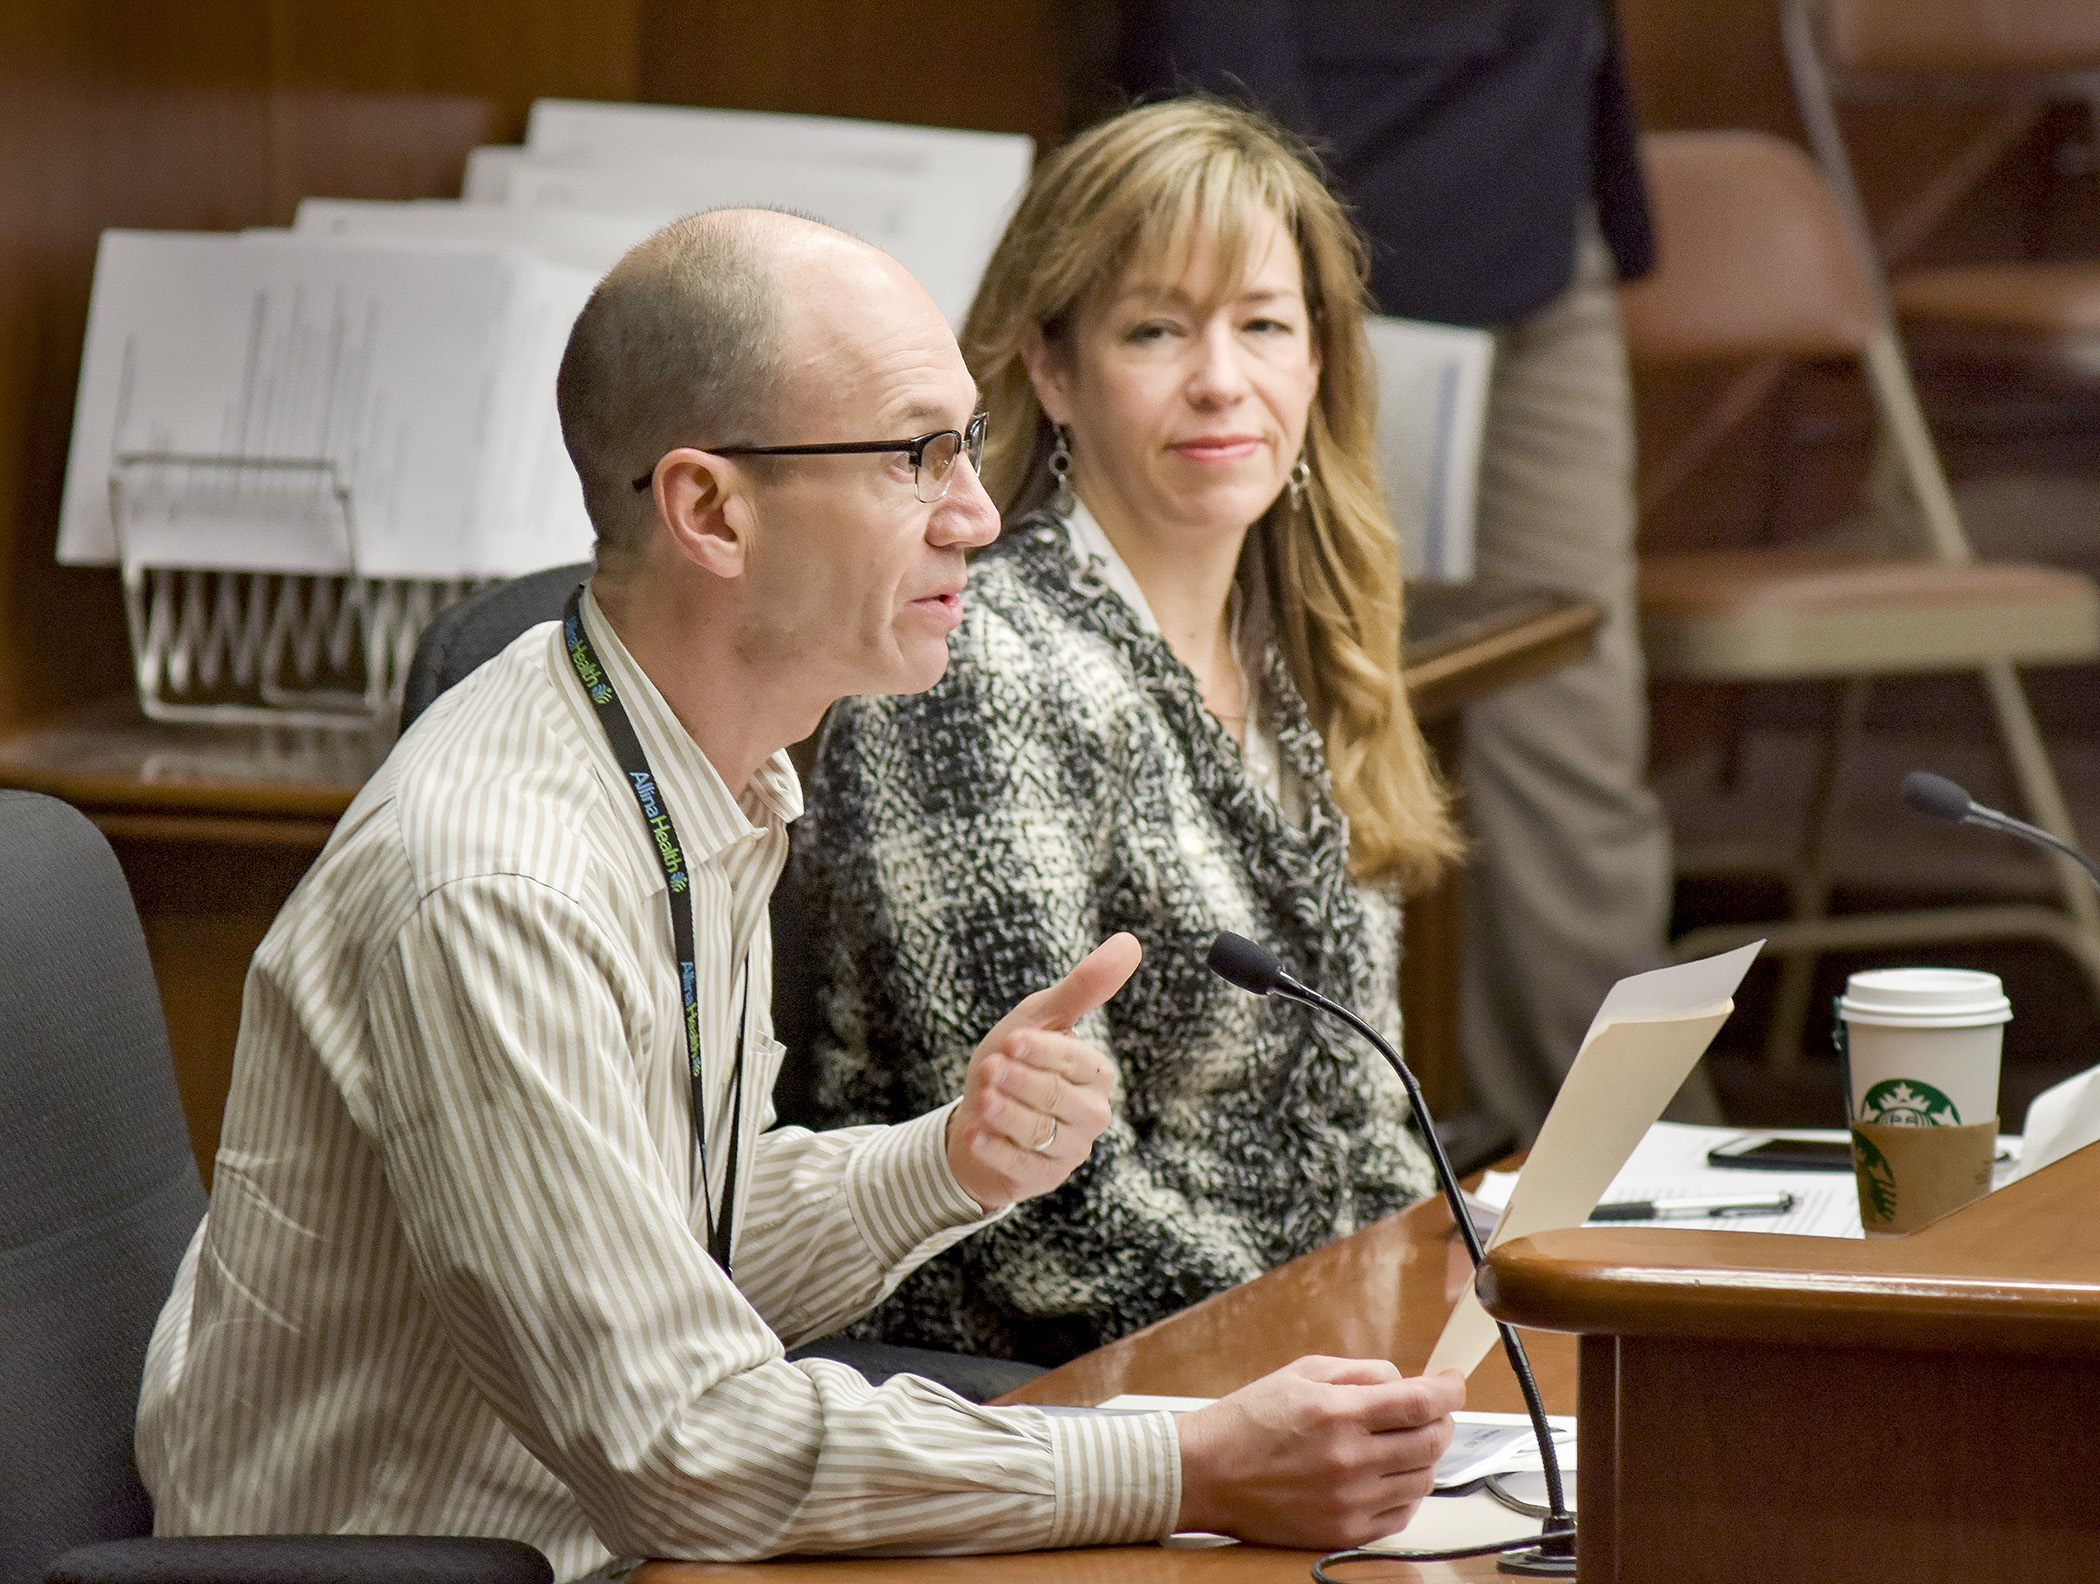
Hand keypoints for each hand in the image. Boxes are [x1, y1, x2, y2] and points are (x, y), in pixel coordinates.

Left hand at [945, 932, 1140, 1211]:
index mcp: (1096, 1073)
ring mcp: (1070, 1149)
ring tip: (981, 1098)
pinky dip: (995, 1149)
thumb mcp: (1040, 1018)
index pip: (1079, 1063)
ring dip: (1007, 1114)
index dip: (1045, 1052)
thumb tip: (1131, 941)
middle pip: (1060, 1098)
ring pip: (1042, 1132)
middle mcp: (1091, 1112)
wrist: (979, 1117)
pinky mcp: (1045, 1177)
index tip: (1012, 1040)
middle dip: (1021, 1082)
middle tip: (989, 1067)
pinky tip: (974, 1134)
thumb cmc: (1013, 1062)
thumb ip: (1084, 986)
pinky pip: (1023, 1165)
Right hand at [1173, 1356, 1463, 1548]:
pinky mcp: (1345, 1531)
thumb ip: (1360, 1373)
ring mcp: (1349, 1500)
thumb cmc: (1248, 1422)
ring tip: (1401, 1442)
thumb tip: (1405, 1381)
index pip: (1420, 1402)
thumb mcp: (1301, 1373)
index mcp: (1338, 1413)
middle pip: (1432, 1441)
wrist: (1206, 1474)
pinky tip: (1387, 1474)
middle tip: (1428, 1411)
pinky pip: (1402, 1514)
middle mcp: (1349, 1460)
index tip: (1454, 1382)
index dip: (1449, 1389)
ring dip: (1424, 1455)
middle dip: (1440, 1420)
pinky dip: (1406, 1491)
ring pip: (1423, 1479)